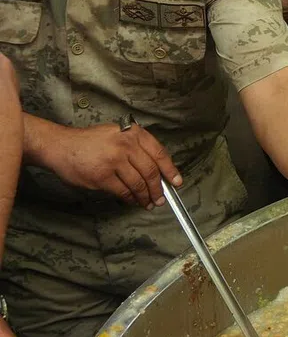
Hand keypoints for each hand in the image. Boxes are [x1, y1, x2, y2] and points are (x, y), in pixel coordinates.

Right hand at [37, 121, 181, 207]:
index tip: (177, 182)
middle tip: (161, 199)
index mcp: (133, 133)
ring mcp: (114, 161)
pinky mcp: (102, 176)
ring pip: (138, 183)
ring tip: (148, 203)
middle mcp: (126, 145)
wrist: (61, 146)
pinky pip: (123, 191)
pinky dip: (130, 198)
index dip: (170, 170)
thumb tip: (157, 169)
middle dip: (158, 189)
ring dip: (145, 196)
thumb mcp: (118, 134)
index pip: (159, 154)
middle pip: (151, 171)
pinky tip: (133, 200)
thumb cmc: (90, 141)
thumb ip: (136, 147)